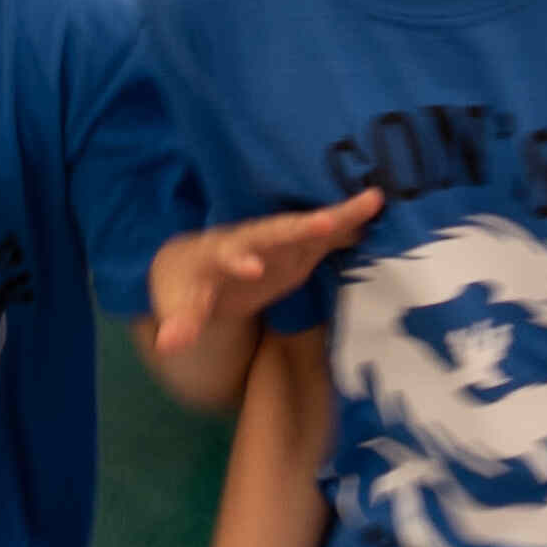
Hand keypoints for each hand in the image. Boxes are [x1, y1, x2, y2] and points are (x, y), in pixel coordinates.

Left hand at [148, 186, 381, 350]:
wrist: (195, 264)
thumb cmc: (185, 286)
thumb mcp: (177, 306)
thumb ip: (179, 323)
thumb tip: (169, 344)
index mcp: (216, 254)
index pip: (224, 256)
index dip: (236, 261)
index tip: (251, 269)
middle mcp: (249, 240)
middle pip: (272, 232)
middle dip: (297, 229)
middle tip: (327, 222)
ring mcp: (275, 242)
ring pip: (305, 227)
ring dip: (336, 216)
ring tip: (372, 201)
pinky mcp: (295, 249)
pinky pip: (324, 236)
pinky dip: (348, 224)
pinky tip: (377, 210)